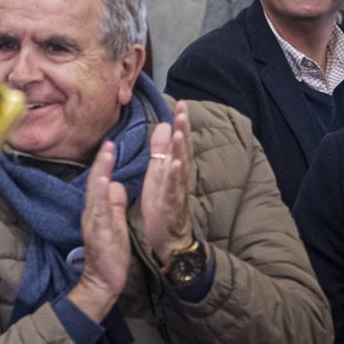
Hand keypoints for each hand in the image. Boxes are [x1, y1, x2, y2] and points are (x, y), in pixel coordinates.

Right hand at [68, 140, 131, 321]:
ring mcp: (94, 222)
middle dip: (102, 161)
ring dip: (100, 172)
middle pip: (95, 182)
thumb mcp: (114, 223)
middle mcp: (92, 213)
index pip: (101, 183)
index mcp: (98, 210)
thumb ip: (114, 204)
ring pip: (95, 193)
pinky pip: (98, 210)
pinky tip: (103, 181)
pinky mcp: (98, 232)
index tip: (111, 145)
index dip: (105, 164)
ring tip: (106, 153)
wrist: (103, 281)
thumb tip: (115, 184)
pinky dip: (99, 194)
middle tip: (108, 142)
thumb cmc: (109, 254)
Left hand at [142, 101, 195, 268]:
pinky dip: (175, 177)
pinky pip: (173, 190)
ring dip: (181, 149)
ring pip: (180, 168)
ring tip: (180, 131)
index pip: (179, 143)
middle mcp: (178, 178)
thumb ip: (162, 150)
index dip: (181, 124)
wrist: (165, 239)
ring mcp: (176, 192)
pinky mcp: (170, 207)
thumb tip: (165, 125)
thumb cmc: (162, 205)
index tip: (181, 104)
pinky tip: (175, 165)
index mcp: (173, 170)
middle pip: (183, 150)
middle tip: (184, 110)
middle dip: (184, 130)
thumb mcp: (158, 173)